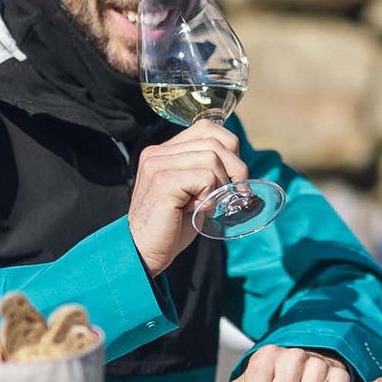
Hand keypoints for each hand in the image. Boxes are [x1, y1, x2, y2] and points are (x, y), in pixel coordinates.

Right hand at [128, 120, 247, 276]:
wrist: (143, 253)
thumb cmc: (171, 226)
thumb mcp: (192, 191)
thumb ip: (206, 171)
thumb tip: (238, 164)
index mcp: (164, 151)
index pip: (207, 129)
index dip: (230, 149)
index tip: (235, 176)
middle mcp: (157, 152)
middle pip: (214, 142)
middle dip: (235, 168)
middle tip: (236, 195)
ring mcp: (157, 164)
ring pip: (212, 158)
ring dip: (219, 186)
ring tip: (206, 205)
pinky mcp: (162, 181)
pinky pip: (205, 177)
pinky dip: (210, 196)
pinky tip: (196, 210)